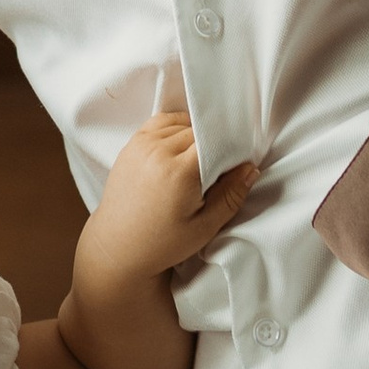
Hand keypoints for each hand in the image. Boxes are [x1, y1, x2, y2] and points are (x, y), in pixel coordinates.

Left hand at [76, 114, 255, 295]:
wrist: (118, 247)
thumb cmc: (162, 244)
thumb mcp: (204, 227)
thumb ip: (230, 195)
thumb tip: (251, 167)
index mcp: (178, 172)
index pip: (215, 140)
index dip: (230, 148)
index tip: (236, 164)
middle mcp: (158, 151)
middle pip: (199, 131)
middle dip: (213, 144)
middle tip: (216, 171)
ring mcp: (141, 145)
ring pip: (182, 123)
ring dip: (194, 136)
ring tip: (196, 164)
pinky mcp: (131, 145)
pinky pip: (161, 122)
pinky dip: (176, 128)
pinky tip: (181, 148)